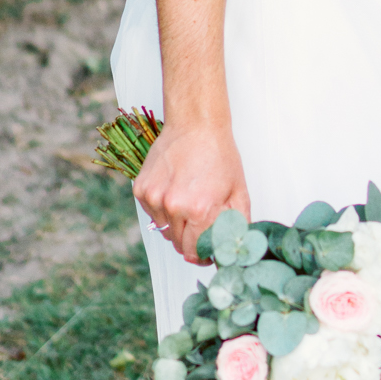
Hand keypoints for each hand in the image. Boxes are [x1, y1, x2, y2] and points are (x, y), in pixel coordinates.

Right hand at [132, 119, 249, 263]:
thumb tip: (232, 250)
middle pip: (179, 245)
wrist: (196, 124)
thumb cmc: (219, 155)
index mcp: (199, 210)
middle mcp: (173, 207)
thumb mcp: (239, 192)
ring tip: (189, 200)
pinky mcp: (141, 190)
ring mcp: (154, 198)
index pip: (196, 253)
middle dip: (192, 241)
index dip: (204, 255)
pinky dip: (163, 210)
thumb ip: (237, 226)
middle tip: (202, 222)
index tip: (209, 250)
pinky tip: (176, 190)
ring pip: (164, 231)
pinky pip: (152, 214)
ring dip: (177, 224)